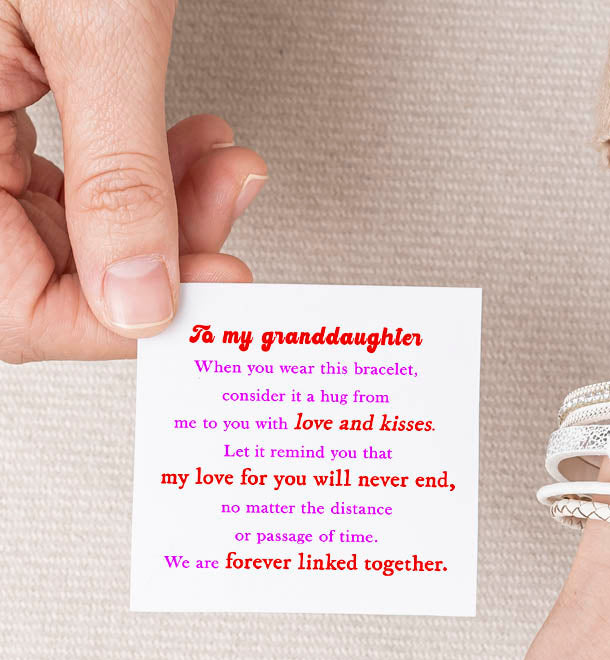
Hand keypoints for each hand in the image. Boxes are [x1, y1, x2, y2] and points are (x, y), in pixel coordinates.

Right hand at [0, 0, 266, 361]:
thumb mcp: (96, 24)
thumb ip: (119, 175)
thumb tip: (142, 301)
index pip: (8, 304)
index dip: (108, 323)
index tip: (201, 304)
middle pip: (45, 267)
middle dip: (159, 253)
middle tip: (231, 226)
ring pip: (69, 224)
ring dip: (167, 208)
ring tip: (227, 171)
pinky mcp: (4, 91)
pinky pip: (74, 171)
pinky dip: (148, 167)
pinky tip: (196, 150)